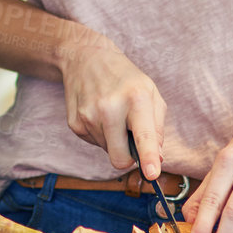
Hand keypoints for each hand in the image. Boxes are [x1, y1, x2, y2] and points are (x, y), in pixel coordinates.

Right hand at [57, 33, 166, 177]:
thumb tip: (157, 159)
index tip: (152, 174)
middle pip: (120, 158)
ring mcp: (88, 115)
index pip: (143, 135)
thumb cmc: (125, 78)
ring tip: (112, 115)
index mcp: (136, 97)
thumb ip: (158, 128)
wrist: (86, 58)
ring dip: (114, 141)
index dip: (148, 157)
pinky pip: (95, 144)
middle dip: (128, 158)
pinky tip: (99, 114)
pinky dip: (101, 135)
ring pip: (108, 152)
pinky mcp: (74, 123)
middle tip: (130, 138)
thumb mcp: (151, 93)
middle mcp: (110, 107)